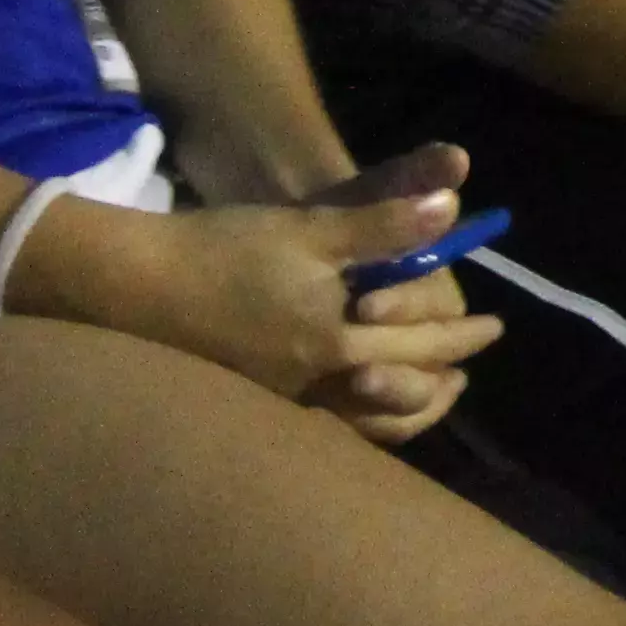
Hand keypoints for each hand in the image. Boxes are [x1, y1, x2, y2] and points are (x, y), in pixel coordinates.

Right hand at [31, 149, 501, 440]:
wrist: (130, 286)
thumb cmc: (224, 251)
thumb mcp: (310, 229)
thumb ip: (384, 226)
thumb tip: (453, 207)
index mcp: (337, 342)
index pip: (423, 345)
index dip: (463, 337)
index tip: (495, 331)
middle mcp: (315, 383)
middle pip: (398, 393)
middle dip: (440, 382)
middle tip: (466, 377)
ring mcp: (279, 399)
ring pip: (359, 419)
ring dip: (400, 403)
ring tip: (422, 391)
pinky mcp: (250, 398)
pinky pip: (322, 419)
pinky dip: (354, 411)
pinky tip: (352, 393)